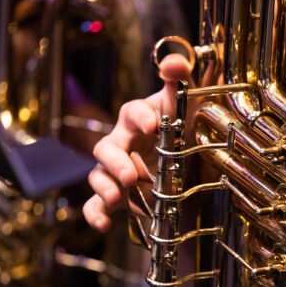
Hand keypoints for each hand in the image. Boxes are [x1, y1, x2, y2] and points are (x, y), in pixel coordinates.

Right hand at [83, 54, 192, 231]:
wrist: (190, 169)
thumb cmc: (184, 131)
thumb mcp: (190, 108)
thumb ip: (182, 83)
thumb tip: (173, 61)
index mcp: (139, 119)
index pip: (131, 111)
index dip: (140, 117)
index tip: (154, 125)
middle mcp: (121, 142)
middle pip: (107, 146)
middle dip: (117, 161)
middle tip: (132, 175)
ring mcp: (114, 171)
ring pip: (97, 175)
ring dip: (105, 186)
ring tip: (119, 196)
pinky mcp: (114, 197)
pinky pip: (95, 205)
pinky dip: (95, 215)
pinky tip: (104, 225)